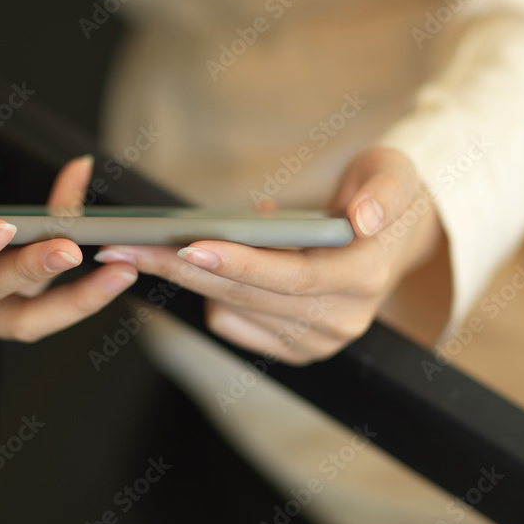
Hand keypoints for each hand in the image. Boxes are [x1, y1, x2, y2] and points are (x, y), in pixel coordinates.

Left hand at [93, 147, 445, 363]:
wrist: (390, 237)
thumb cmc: (382, 196)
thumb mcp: (394, 173)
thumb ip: (384, 193)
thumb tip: (362, 218)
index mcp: (366, 278)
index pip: (294, 277)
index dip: (241, 263)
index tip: (189, 245)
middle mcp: (342, 321)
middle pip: (250, 296)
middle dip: (185, 268)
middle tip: (129, 245)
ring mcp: (318, 342)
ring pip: (234, 310)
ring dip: (188, 279)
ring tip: (151, 245)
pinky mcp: (294, 350)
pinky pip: (233, 324)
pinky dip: (214, 292)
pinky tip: (215, 261)